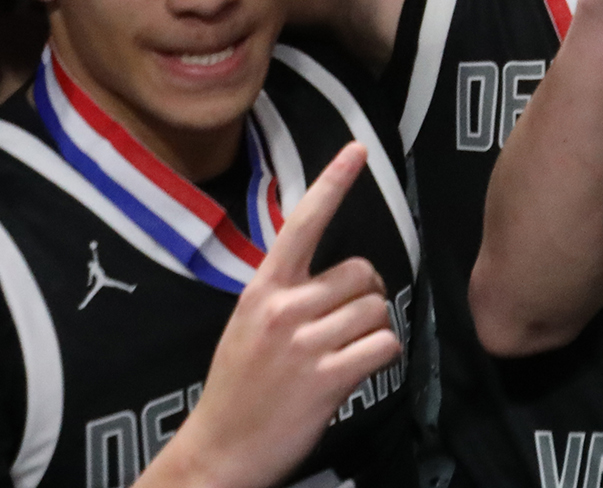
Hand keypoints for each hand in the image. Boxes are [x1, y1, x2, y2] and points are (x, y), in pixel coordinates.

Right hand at [153, 142, 403, 487]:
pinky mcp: (327, 378)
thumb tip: (340, 278)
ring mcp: (305, 344)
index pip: (302, 224)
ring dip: (372, 331)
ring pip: (377, 308)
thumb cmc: (238, 390)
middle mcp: (283, 309)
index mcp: (262, 291)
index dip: (333, 183)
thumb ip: (286, 295)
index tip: (357, 149)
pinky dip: (380, 358)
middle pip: (362, 273)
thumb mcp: (248, 326)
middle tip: (343, 328)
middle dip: (365, 295)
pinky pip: (383, 345)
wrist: (218, 454)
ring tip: (341, 356)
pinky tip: (353, 375)